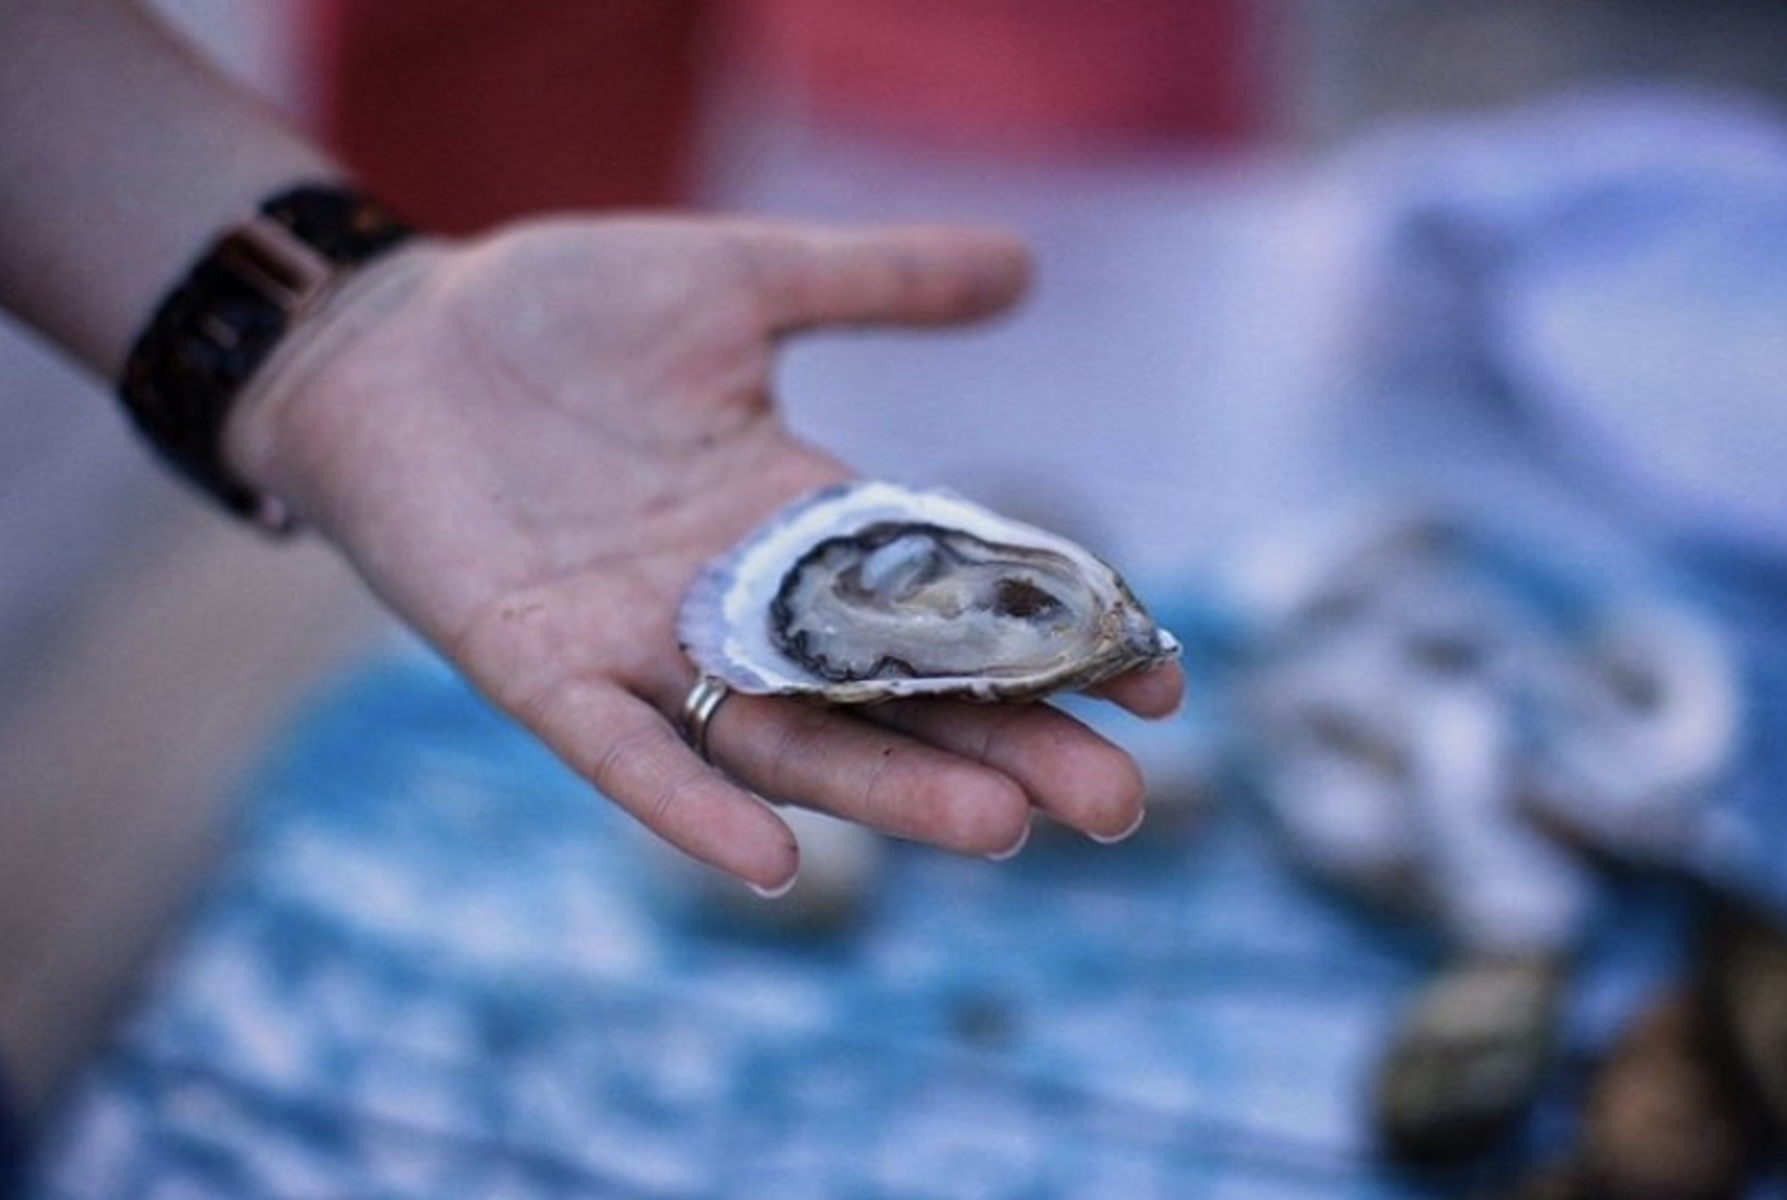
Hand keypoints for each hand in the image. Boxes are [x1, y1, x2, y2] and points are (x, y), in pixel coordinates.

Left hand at [227, 214, 1184, 891]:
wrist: (385, 335)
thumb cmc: (553, 309)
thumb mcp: (738, 280)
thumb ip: (874, 283)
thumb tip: (1025, 265)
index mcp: (799, 517)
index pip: (952, 596)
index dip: (1049, 638)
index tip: (1161, 678)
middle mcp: (740, 603)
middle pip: (894, 696)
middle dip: (1003, 748)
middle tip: (1116, 805)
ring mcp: (642, 644)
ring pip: (785, 740)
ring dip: (886, 791)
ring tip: (1003, 827)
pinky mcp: (536, 666)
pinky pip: (620, 753)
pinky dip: (686, 804)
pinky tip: (768, 859)